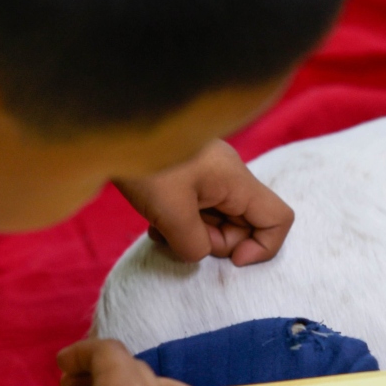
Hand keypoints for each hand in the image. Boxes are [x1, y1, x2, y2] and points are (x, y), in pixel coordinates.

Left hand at [114, 139, 293, 265]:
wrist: (107, 125)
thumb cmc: (144, 165)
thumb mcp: (170, 212)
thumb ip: (194, 244)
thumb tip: (199, 254)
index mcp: (236, 181)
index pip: (278, 219)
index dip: (263, 247)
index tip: (231, 260)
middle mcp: (229, 176)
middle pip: (245, 224)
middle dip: (216, 242)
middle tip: (180, 238)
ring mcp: (209, 175)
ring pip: (218, 219)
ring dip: (193, 234)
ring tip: (161, 229)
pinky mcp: (188, 176)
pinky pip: (198, 209)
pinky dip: (180, 223)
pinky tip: (154, 222)